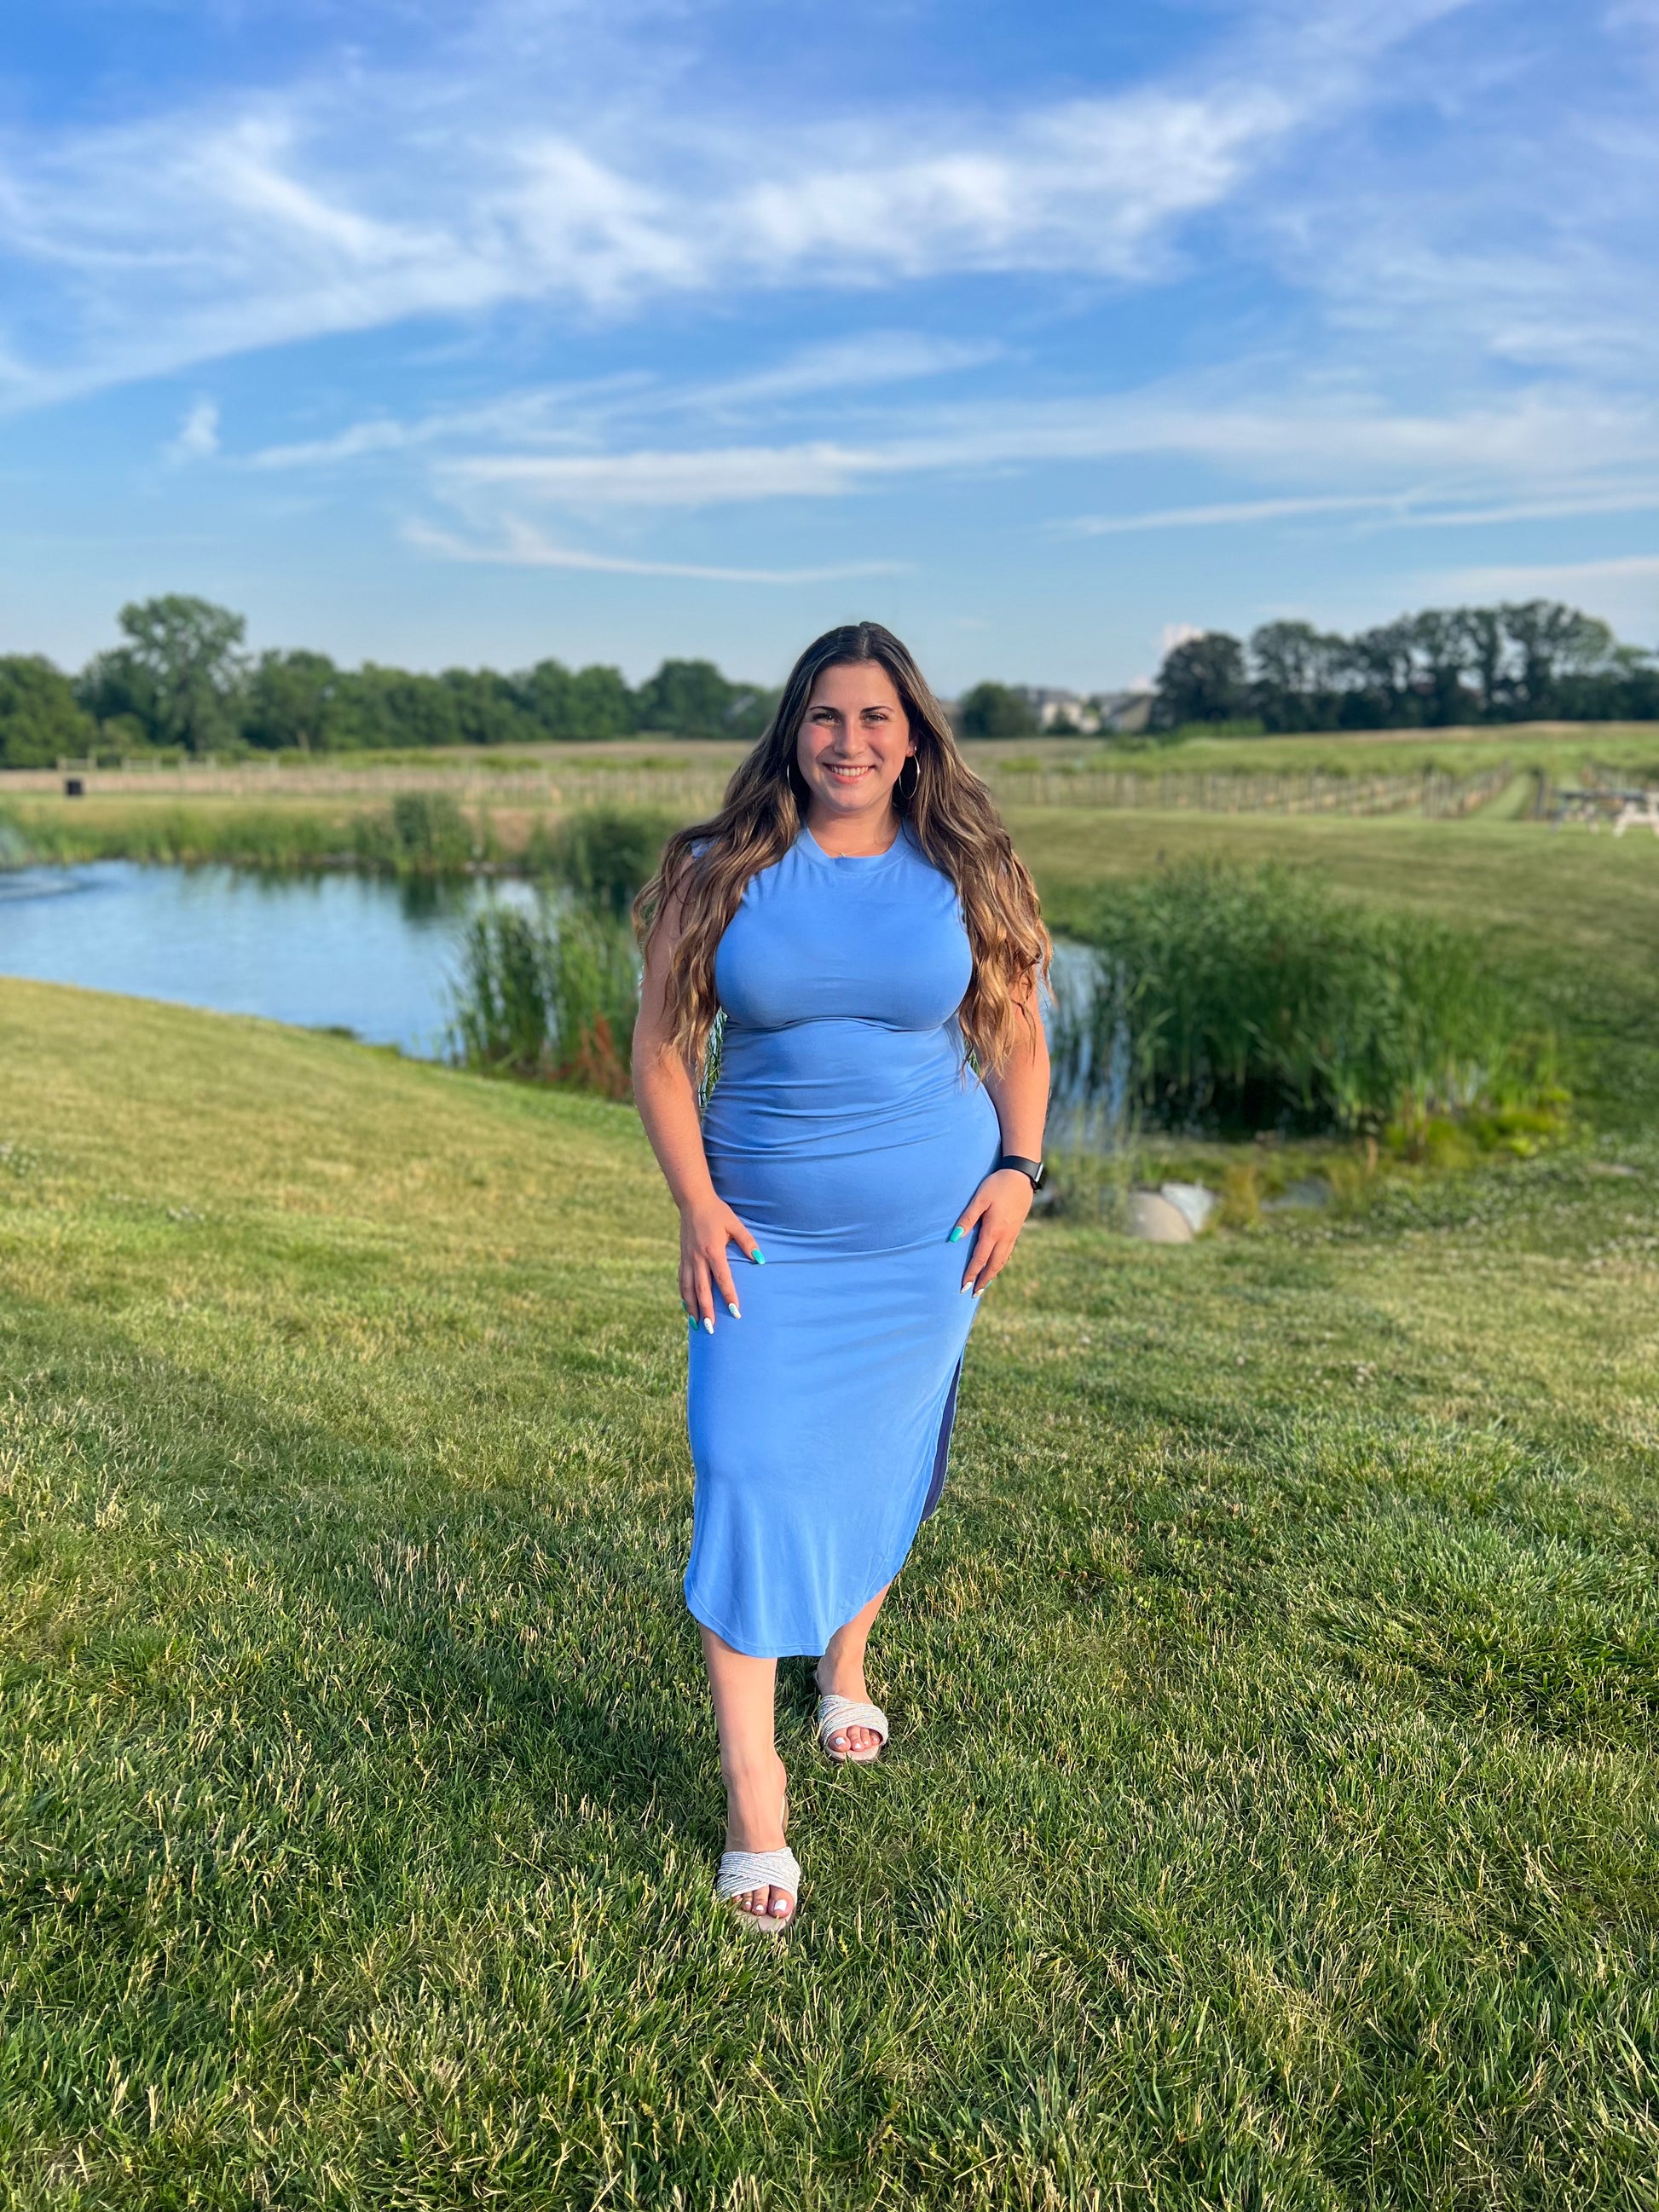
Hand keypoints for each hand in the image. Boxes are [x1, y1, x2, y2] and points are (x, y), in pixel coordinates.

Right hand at [680, 1197, 762, 1330]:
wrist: (693, 1201)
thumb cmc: (717, 1212)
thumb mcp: (735, 1224)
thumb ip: (747, 1242)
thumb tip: (761, 1260)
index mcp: (713, 1250)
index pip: (723, 1279)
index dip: (729, 1297)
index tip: (735, 1313)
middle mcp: (698, 1258)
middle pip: (702, 1290)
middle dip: (707, 1311)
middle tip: (712, 1329)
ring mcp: (688, 1259)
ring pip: (688, 1289)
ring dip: (692, 1308)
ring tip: (697, 1325)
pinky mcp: (683, 1257)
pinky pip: (682, 1280)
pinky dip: (684, 1296)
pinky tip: (687, 1307)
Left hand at [952, 1168, 1033, 1294]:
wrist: (1022, 1176)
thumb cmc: (998, 1184)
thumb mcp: (980, 1198)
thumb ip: (967, 1218)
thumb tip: (954, 1238)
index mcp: (994, 1230)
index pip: (980, 1258)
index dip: (972, 1273)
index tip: (964, 1286)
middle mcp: (1005, 1236)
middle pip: (994, 1264)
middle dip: (984, 1280)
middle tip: (974, 1294)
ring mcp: (1013, 1234)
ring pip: (1002, 1260)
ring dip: (993, 1274)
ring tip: (984, 1285)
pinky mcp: (1017, 1229)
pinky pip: (1008, 1252)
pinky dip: (1000, 1263)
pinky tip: (996, 1265)